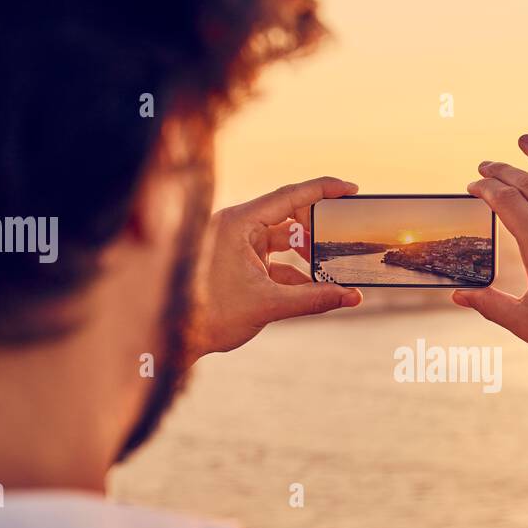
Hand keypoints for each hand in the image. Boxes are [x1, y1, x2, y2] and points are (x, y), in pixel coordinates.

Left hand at [193, 177, 361, 353]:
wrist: (174, 337)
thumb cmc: (211, 315)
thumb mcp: (269, 305)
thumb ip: (315, 299)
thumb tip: (353, 297)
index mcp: (237, 223)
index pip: (288, 196)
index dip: (323, 190)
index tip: (351, 189)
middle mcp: (236, 227)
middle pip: (287, 217)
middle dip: (316, 230)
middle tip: (343, 237)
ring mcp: (236, 244)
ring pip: (282, 241)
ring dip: (306, 256)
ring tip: (331, 270)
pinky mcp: (237, 262)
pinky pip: (273, 259)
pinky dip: (293, 272)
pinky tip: (313, 287)